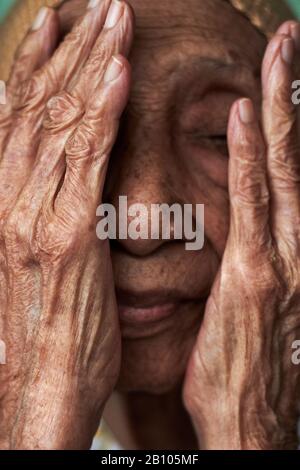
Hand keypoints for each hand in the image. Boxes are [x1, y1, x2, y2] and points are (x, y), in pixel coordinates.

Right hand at [0, 0, 132, 448]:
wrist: (36, 384)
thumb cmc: (42, 328)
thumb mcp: (36, 260)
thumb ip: (47, 210)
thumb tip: (67, 175)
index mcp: (4, 202)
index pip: (18, 117)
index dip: (34, 66)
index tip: (55, 25)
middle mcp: (10, 198)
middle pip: (39, 107)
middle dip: (68, 50)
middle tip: (94, 5)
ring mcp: (35, 213)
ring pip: (61, 121)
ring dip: (88, 64)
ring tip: (113, 17)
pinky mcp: (67, 235)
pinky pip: (87, 160)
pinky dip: (101, 111)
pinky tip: (117, 71)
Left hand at [183, 22, 299, 449]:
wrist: (249, 418)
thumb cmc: (242, 361)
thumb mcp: (250, 301)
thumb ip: (253, 256)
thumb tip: (249, 228)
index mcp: (287, 248)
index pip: (286, 169)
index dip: (286, 117)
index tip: (279, 74)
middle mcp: (294, 245)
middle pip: (292, 153)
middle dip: (291, 92)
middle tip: (288, 37)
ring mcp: (280, 258)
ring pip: (279, 168)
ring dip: (279, 107)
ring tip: (278, 52)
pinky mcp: (254, 276)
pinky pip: (252, 205)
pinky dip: (250, 157)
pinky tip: (246, 115)